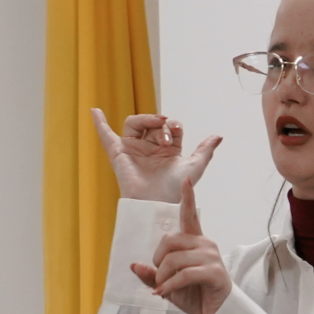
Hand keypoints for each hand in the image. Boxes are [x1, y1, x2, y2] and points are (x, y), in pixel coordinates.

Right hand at [92, 108, 221, 202]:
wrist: (159, 202)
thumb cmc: (177, 188)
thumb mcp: (195, 166)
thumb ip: (205, 150)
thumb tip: (219, 135)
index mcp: (167, 150)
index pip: (169, 127)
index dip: (173, 124)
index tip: (175, 130)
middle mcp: (150, 148)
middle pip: (152, 123)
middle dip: (160, 123)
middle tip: (166, 135)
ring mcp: (134, 149)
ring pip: (135, 123)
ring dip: (145, 119)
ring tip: (155, 125)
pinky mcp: (119, 154)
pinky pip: (106, 136)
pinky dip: (99, 123)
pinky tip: (95, 111)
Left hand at [130, 177, 231, 313]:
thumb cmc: (194, 296)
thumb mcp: (167, 285)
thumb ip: (151, 274)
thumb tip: (133, 265)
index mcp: (195, 242)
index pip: (190, 215)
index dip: (187, 197)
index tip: (186, 179)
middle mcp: (204, 244)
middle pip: (170, 240)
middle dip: (157, 260)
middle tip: (159, 276)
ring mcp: (211, 257)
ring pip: (174, 259)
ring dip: (162, 277)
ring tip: (163, 288)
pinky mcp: (215, 272)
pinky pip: (184, 275)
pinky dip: (169, 286)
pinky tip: (164, 294)